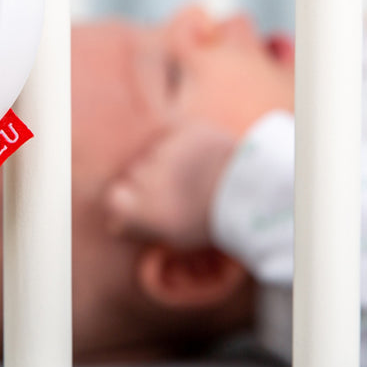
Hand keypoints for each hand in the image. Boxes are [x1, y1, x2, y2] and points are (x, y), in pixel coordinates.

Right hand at [103, 119, 241, 249]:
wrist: (253, 192)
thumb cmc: (212, 221)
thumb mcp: (174, 237)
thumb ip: (138, 227)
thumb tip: (113, 222)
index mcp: (145, 210)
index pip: (113, 198)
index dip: (124, 201)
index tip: (138, 206)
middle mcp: (150, 178)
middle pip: (132, 173)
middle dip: (145, 181)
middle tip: (172, 190)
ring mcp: (168, 151)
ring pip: (151, 152)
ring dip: (162, 160)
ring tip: (187, 173)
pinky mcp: (186, 130)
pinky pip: (170, 133)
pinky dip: (178, 142)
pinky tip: (193, 156)